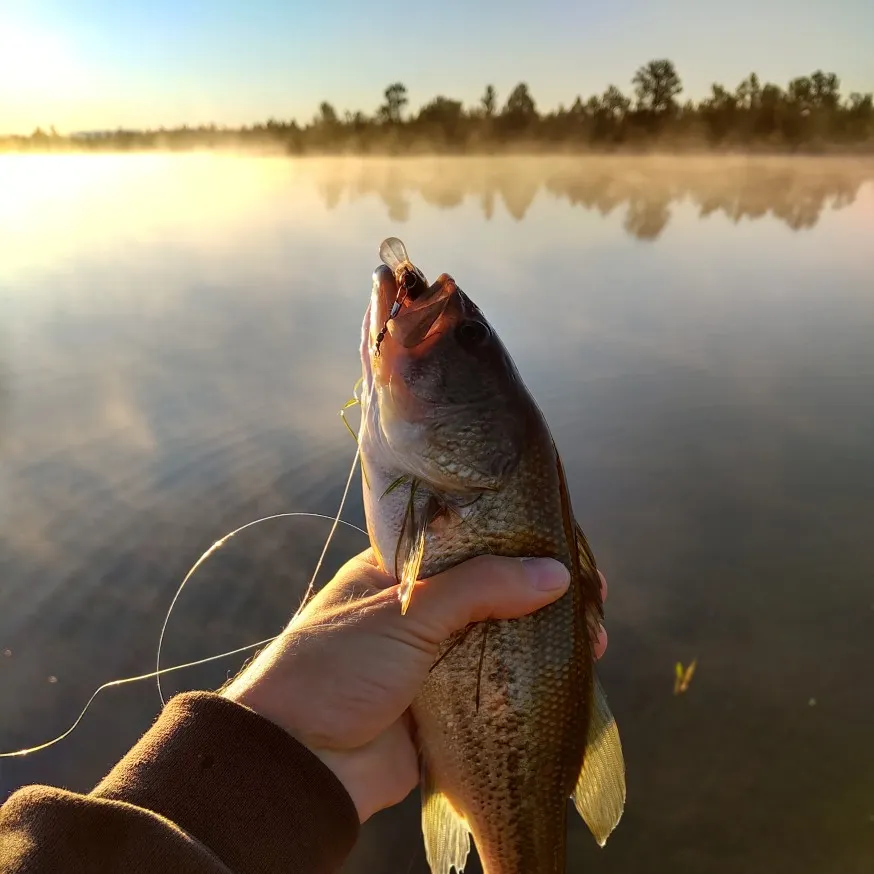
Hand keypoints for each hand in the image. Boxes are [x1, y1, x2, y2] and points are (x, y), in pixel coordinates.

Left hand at [222, 550, 608, 822]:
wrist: (298, 763)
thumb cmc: (336, 668)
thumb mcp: (406, 613)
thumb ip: (480, 588)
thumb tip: (554, 573)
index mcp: (395, 572)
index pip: (467, 543)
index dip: (516, 544)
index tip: (564, 549)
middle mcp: (417, 610)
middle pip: (491, 593)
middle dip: (540, 596)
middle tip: (591, 601)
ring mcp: (432, 659)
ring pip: (499, 640)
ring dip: (542, 640)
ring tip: (591, 641)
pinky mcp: (445, 707)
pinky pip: (496, 688)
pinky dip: (528, 682)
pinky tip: (567, 676)